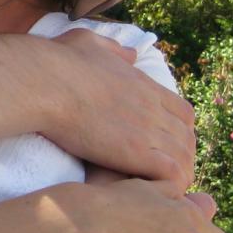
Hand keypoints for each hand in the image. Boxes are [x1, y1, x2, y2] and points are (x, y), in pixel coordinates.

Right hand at [45, 30, 195, 191]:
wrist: (45, 84)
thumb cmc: (59, 63)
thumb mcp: (91, 43)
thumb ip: (115, 49)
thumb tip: (131, 54)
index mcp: (143, 84)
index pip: (182, 111)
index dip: (179, 129)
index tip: (165, 142)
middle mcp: (152, 106)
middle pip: (187, 136)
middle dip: (181, 154)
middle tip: (164, 171)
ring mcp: (147, 129)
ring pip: (184, 155)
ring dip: (177, 171)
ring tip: (161, 187)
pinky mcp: (136, 151)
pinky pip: (172, 172)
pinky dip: (170, 182)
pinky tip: (155, 189)